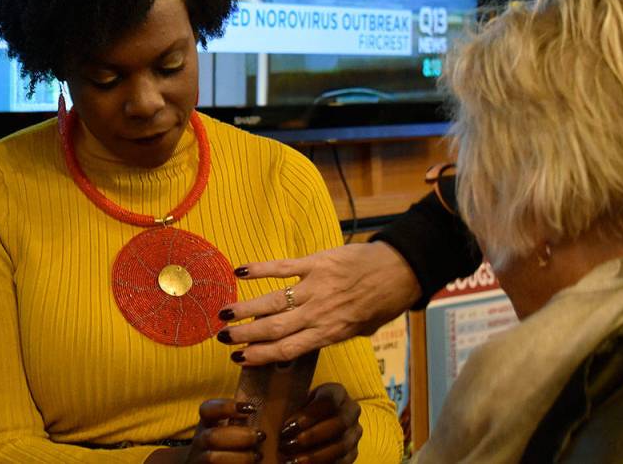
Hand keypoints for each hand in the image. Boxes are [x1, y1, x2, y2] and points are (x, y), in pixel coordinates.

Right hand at [147, 399, 264, 462]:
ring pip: (212, 458)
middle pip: (212, 437)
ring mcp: (200, 458)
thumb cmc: (227, 442)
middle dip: (239, 437)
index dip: (226, 407)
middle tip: (260, 435)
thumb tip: (266, 407)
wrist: (206, 463)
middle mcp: (200, 440)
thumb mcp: (229, 427)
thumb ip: (241, 419)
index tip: (251, 408)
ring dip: (240, 457)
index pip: (207, 410)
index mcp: (207, 423)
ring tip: (258, 455)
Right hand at [218, 242, 421, 364]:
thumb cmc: (383, 302)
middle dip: (246, 335)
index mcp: (330, 332)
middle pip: (275, 328)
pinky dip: (260, 269)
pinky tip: (241, 271)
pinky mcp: (316, 263)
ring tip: (224, 314)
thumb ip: (333, 332)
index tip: (240, 358)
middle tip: (222, 338)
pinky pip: (283, 267)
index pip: (288, 349)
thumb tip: (311, 337)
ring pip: (273, 301)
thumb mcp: (361, 329)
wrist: (399, 270)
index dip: (261, 356)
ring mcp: (315, 287)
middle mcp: (319, 313)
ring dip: (246, 308)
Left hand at [278, 383, 361, 463]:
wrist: (316, 419)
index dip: (310, 414)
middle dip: (312, 436)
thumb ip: (292, 404)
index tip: (288, 425)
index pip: (329, 400)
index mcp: (338, 392)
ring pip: (341, 446)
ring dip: (315, 456)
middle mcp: (351, 411)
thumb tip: (275, 414)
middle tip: (287, 444)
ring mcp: (354, 433)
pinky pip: (342, 462)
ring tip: (292, 460)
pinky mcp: (353, 453)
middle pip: (339, 423)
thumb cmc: (302, 407)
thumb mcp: (298, 399)